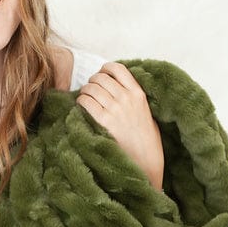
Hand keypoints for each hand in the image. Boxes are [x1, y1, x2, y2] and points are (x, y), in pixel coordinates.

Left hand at [76, 62, 163, 188]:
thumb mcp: (146, 111)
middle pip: (101, 78)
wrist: (146, 158)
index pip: (118, 69)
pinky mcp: (105, 121)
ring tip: (85, 96)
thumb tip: (116, 88)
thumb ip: (133, 97)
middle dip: (93, 80)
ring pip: (92, 88)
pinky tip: (81, 105)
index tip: (102, 73)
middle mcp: (126, 98)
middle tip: (91, 87)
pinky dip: (81, 100)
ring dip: (85, 90)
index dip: (106, 68)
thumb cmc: (146, 138)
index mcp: (138, 93)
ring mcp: (115, 109)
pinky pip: (86, 102)